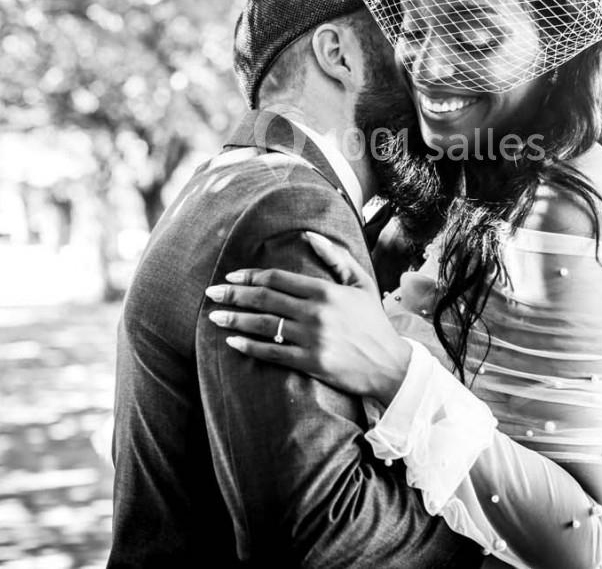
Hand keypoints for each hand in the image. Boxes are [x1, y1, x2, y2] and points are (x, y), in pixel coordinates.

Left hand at [205, 232, 411, 402]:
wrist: (389, 364)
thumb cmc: (373, 321)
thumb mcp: (361, 282)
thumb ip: (336, 257)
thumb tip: (309, 236)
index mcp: (325, 291)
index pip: (278, 279)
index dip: (250, 276)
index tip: (232, 276)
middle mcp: (315, 313)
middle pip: (264, 299)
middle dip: (233, 294)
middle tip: (212, 293)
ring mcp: (312, 339)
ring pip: (263, 325)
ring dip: (235, 319)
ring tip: (215, 317)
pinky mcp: (310, 363)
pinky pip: (272, 353)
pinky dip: (250, 347)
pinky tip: (233, 342)